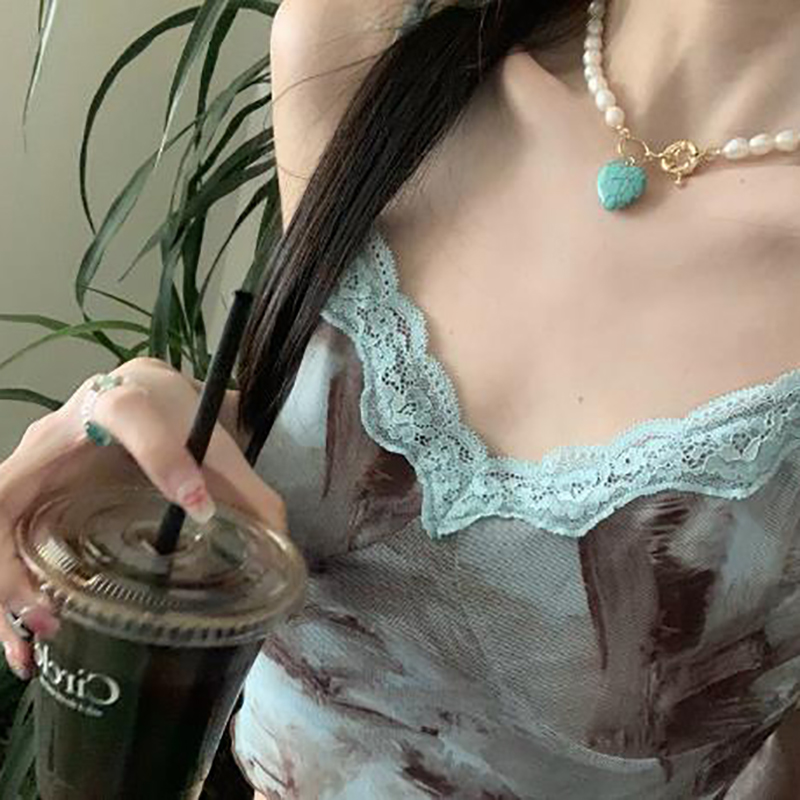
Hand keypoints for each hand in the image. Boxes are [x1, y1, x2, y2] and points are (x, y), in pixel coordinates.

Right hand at [0, 358, 284, 679]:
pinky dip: (6, 594)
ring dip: (2, 591)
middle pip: (5, 493)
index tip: (200, 505)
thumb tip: (278, 538)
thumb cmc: (169, 414)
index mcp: (117, 404)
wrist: (136, 391)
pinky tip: (29, 640)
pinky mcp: (26, 498)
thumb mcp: (208, 439)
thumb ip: (245, 485)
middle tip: (53, 614)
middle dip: (15, 564)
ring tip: (35, 643)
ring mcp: (31, 470)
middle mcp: (56, 436)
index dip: (165, 459)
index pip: (134, 416)